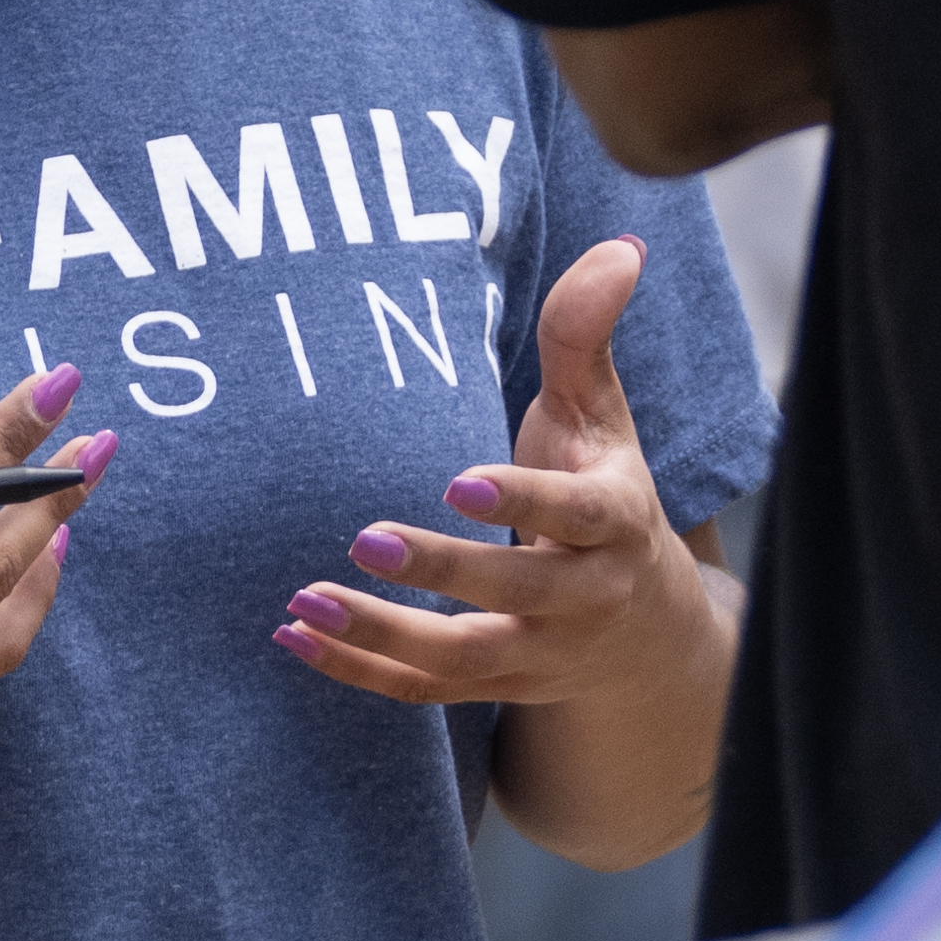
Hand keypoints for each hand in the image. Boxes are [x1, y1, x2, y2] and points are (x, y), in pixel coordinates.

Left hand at [286, 236, 721, 713]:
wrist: (646, 633)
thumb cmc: (603, 494)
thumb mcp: (601, 417)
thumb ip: (586, 337)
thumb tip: (622, 248)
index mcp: (616, 523)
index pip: (578, 514)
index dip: (521, 500)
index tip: (455, 481)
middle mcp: (586, 598)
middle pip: (516, 592)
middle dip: (443, 570)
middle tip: (364, 538)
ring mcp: (540, 654)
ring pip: (463, 657)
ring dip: (381, 633)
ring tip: (305, 599)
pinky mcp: (497, 690)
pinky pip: (425, 692)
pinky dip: (359, 671)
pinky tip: (294, 635)